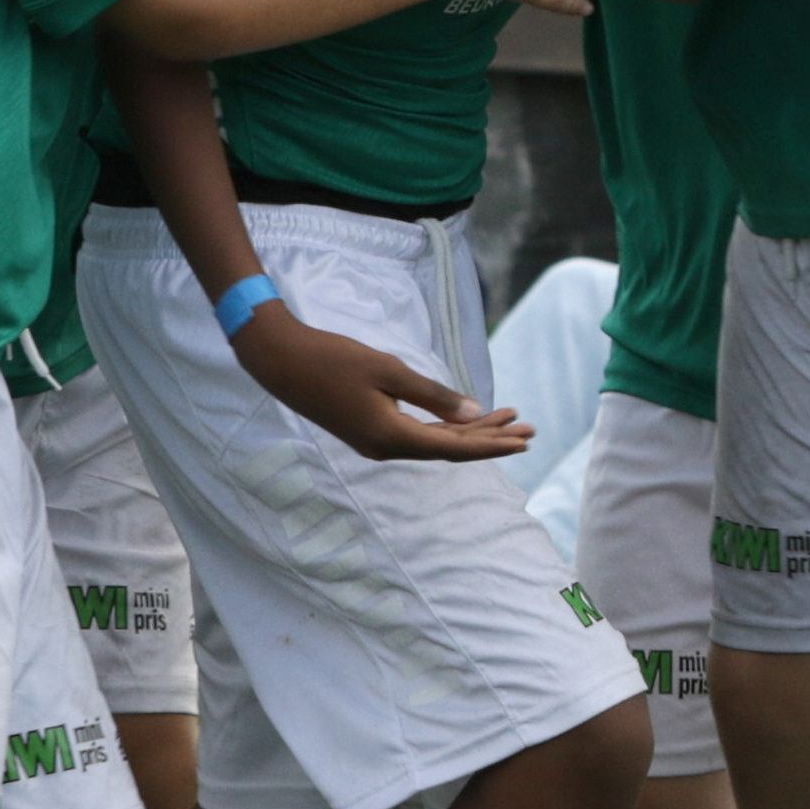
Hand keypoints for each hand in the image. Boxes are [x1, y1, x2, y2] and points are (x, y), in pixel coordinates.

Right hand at [233, 308, 532, 460]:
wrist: (281, 361)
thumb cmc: (334, 360)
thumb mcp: (388, 370)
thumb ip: (432, 395)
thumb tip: (472, 414)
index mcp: (393, 437)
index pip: (455, 447)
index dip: (493, 443)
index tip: (523, 438)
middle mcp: (386, 449)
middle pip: (449, 449)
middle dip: (490, 437)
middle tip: (527, 427)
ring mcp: (375, 443)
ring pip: (434, 442)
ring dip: (470, 432)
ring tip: (506, 418)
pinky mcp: (368, 431)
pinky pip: (417, 435)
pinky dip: (444, 427)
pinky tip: (462, 419)